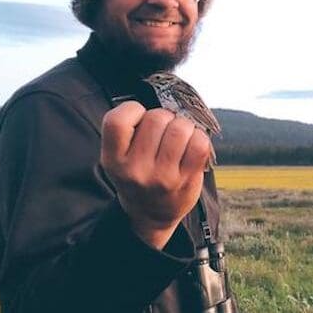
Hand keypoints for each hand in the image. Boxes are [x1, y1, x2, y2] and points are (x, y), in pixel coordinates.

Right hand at [100, 101, 210, 248]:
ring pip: (180, 127)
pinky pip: (199, 143)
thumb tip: (160, 97)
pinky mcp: (186, 180)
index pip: (118, 119)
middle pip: (156, 118)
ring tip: (178, 137)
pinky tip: (191, 144)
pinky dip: (199, 137)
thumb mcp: (118, 157)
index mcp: (113, 160)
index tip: (139, 119)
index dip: (133, 110)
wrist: (150, 214)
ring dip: (183, 126)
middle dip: (163, 118)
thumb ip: (128, 130)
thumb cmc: (137, 175)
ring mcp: (163, 177)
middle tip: (163, 131)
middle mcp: (135, 170)